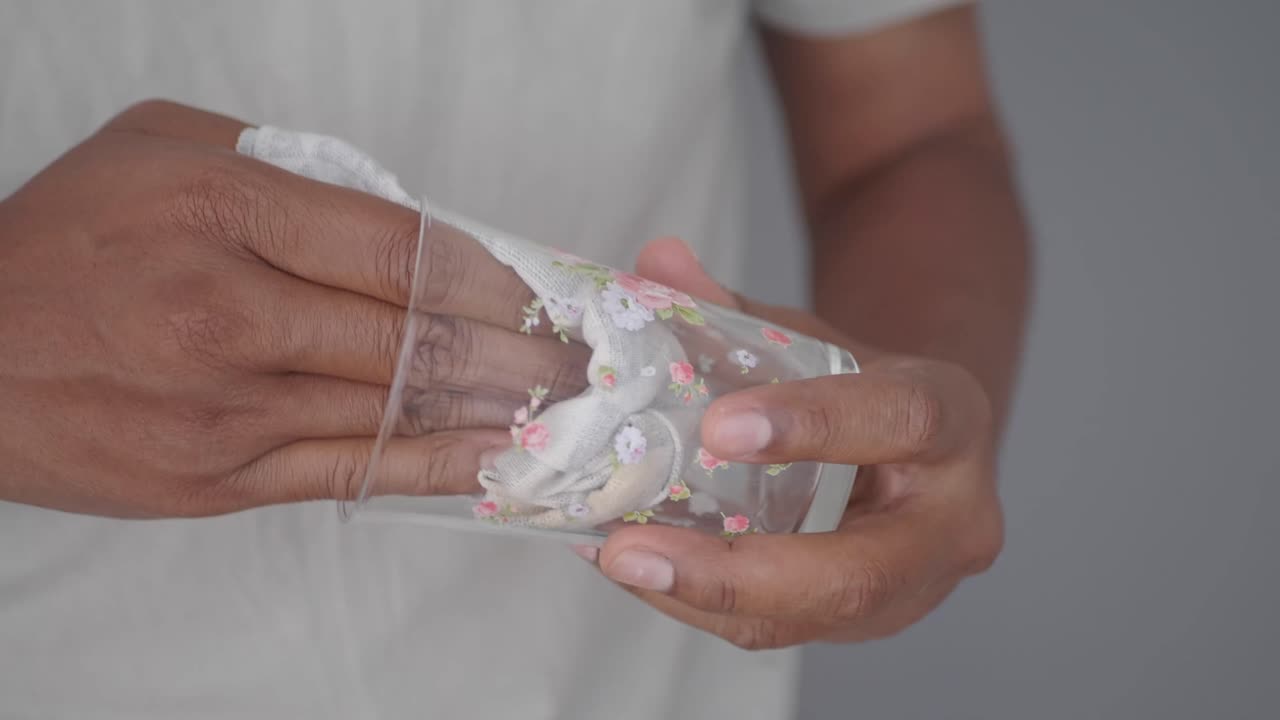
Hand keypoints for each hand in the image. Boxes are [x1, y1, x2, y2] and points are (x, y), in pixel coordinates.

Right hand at [0, 100, 585, 517]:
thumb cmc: (64, 240)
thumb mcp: (164, 148)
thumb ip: (289, 169)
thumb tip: (401, 215)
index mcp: (223, 209)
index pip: (402, 247)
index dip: (491, 276)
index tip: (543, 290)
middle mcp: (232, 312)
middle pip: (416, 337)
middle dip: (519, 350)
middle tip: (587, 359)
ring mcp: (228, 408)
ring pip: (398, 411)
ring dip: (496, 410)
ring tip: (568, 409)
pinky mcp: (221, 480)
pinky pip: (354, 472)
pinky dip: (435, 467)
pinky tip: (497, 461)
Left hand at [591, 238, 1002, 648]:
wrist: (920, 445)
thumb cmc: (860, 383)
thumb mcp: (813, 336)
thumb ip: (734, 309)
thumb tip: (654, 261)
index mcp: (953, 420)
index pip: (903, 419)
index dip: (816, 424)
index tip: (719, 427)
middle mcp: (951, 520)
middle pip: (860, 572)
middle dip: (738, 571)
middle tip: (633, 547)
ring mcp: (913, 588)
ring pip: (811, 618)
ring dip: (701, 598)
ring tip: (616, 559)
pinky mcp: (863, 623)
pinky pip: (780, 630)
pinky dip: (698, 604)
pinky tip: (635, 568)